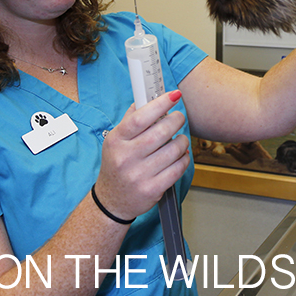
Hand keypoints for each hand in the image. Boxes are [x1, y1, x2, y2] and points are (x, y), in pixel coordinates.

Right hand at [94, 91, 189, 220]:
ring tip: (180, 140)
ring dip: (183, 141)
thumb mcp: (116, 140)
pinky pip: (178, 168)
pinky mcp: (152, 189)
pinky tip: (180, 156)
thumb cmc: (117, 165)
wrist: (112, 200)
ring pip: (173, 150)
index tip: (174, 95)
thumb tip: (147, 97)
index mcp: (116, 141)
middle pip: (161, 132)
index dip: (160, 104)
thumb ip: (131, 119)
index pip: (140, 118)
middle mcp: (126, 157)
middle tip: (179, 117)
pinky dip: (184, 159)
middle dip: (176, 120)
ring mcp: (139, 175)